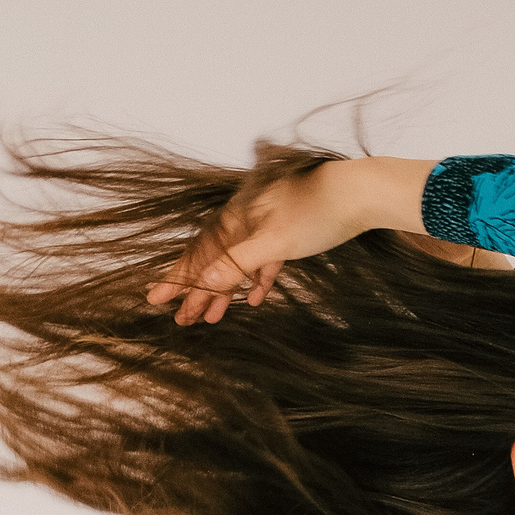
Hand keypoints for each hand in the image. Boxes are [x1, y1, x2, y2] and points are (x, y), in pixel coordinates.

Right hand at [147, 156, 434, 323]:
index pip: (199, 253)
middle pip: (214, 261)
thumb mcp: (272, 242)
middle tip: (181, 320)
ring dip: (223, 292)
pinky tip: (253, 300)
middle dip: (197, 291)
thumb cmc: (316, 212)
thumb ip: (236, 264)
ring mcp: (266, 227)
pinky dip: (255, 281)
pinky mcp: (288, 235)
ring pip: (237, 264)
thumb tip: (201, 283)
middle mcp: (246, 219)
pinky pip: (262, 262)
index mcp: (236, 217)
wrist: (359, 194)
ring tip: (211, 318)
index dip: (177, 278)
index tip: (155, 299)